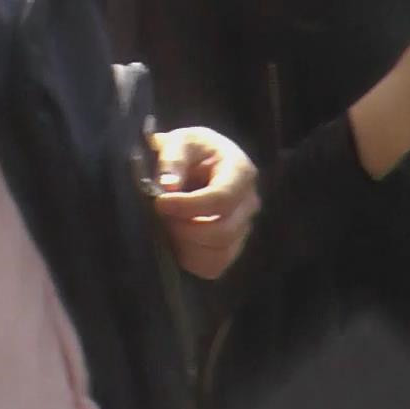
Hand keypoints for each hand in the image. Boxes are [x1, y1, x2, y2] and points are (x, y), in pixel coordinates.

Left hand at [152, 128, 259, 279]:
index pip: (221, 198)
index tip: (160, 203)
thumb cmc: (189, 150)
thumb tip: (168, 186)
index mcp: (241, 171)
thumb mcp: (179, 142)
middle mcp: (249, 202)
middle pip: (223, 231)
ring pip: (219, 252)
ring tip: (168, 226)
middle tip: (161, 216)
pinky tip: (178, 240)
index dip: (188, 206)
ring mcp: (244, 227)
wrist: (196, 163)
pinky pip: (215, 266)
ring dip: (186, 245)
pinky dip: (192, 259)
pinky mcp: (233, 247)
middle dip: (185, 228)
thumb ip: (172, 159)